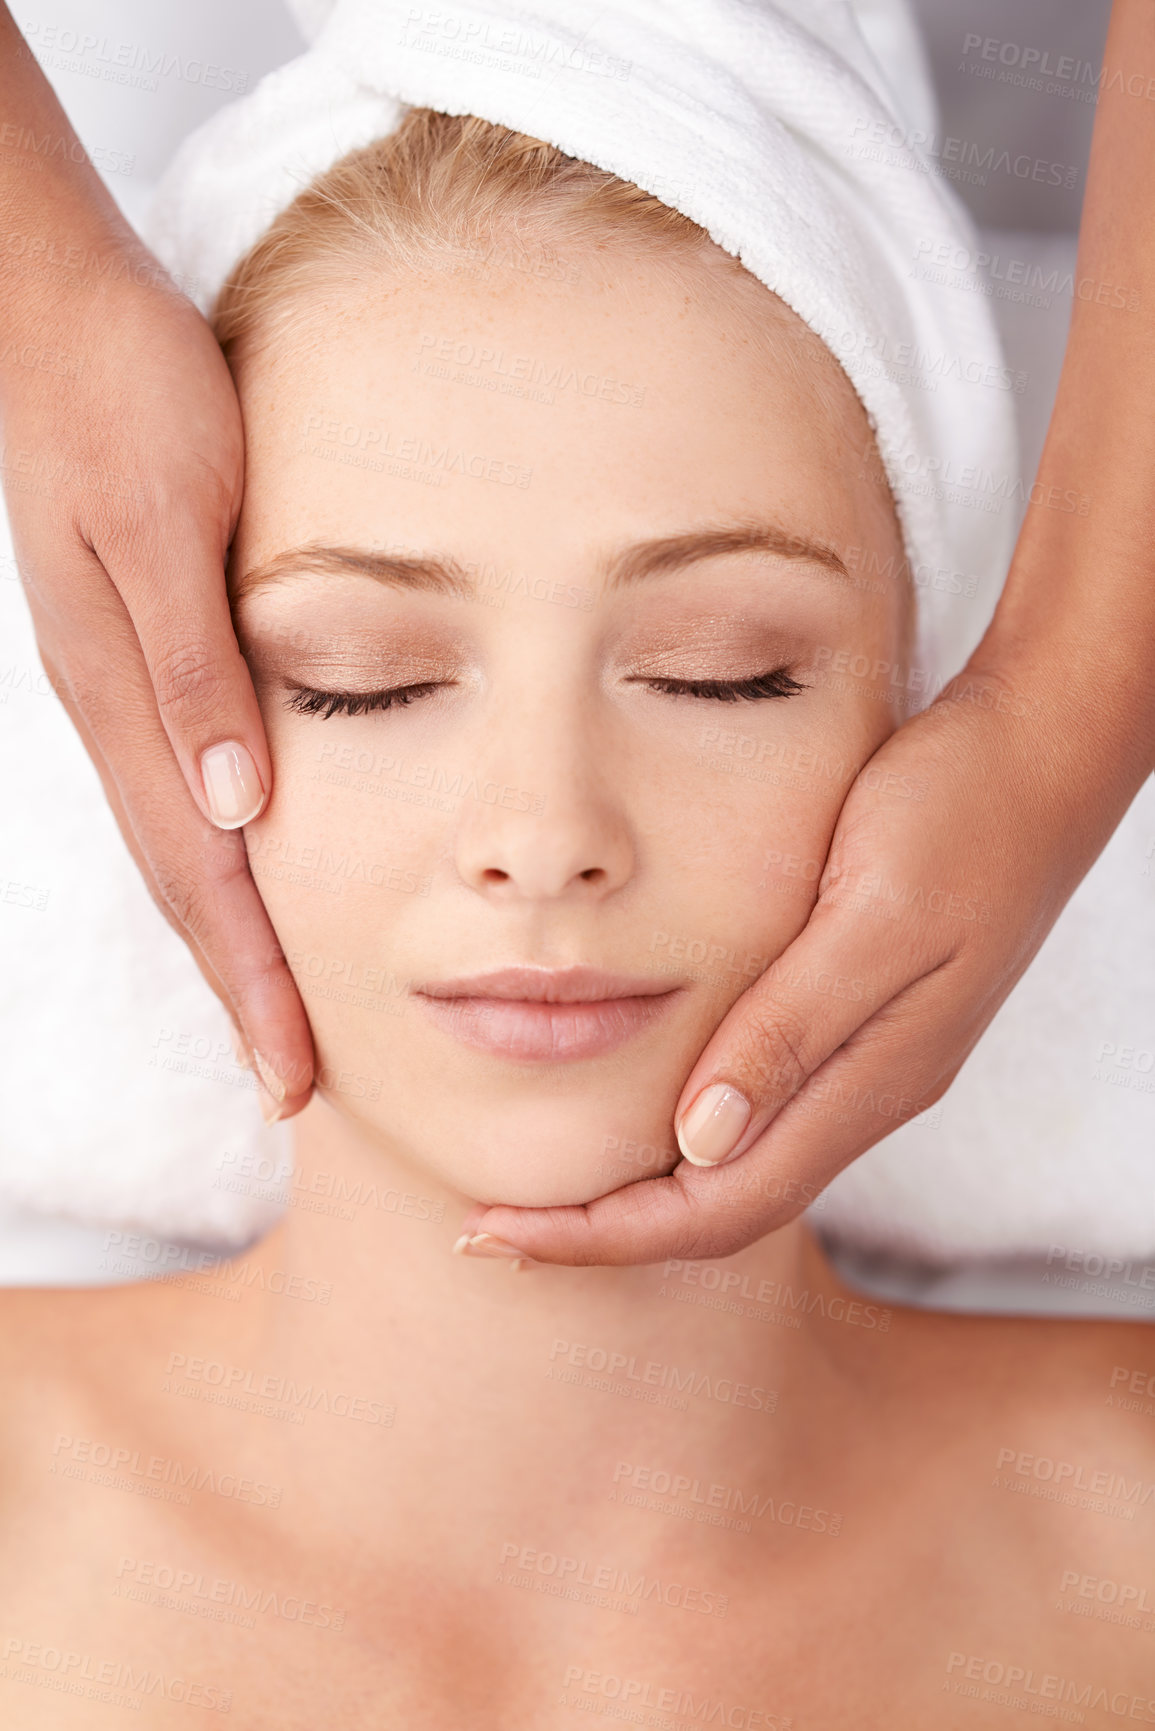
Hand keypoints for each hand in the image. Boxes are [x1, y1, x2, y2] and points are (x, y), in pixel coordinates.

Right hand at [1, 215, 313, 1120]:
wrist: (57, 314)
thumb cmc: (127, 397)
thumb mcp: (168, 520)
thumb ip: (199, 666)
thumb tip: (239, 810)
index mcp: (129, 695)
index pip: (202, 874)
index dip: (253, 977)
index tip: (295, 1070)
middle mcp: (119, 712)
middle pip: (187, 885)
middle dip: (241, 990)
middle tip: (293, 1085)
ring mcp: (119, 688)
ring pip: (180, 848)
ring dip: (228, 941)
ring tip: (274, 1014)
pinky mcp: (136, 655)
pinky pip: (177, 790)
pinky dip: (215, 864)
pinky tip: (246, 880)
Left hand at [455, 662, 1147, 1264]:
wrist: (1046, 753)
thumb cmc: (965, 814)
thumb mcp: (874, 913)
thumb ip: (792, 1028)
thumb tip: (697, 1141)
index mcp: (872, 1078)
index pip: (722, 1206)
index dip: (608, 1235)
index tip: (499, 1231)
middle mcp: (870, 1089)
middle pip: (725, 1207)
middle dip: (607, 1233)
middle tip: (490, 1227)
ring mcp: (871, 1059)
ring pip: (744, 1167)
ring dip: (641, 1192)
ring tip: (543, 1188)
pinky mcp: (861, 1016)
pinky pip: (761, 1110)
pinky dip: (681, 1133)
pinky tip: (634, 1106)